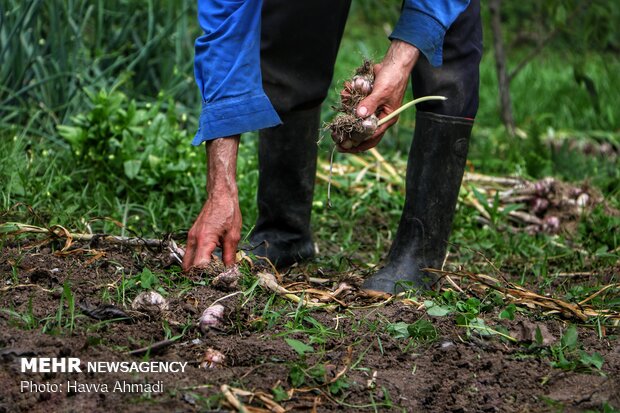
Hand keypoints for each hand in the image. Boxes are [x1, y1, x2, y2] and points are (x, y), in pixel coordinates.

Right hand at [183, 136, 241, 269]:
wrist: (220, 195)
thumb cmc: (228, 212)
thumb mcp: (233, 236)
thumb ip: (229, 256)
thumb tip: (229, 272)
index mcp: (204, 240)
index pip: (199, 267)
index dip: (206, 277)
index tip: (216, 282)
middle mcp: (193, 240)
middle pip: (188, 268)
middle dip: (197, 277)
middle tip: (211, 282)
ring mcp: (191, 237)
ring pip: (186, 262)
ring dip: (196, 270)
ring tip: (210, 274)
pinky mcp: (192, 236)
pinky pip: (190, 253)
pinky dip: (196, 261)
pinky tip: (209, 262)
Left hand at [338, 40, 419, 152]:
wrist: (394, 63)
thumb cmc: (393, 78)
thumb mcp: (382, 92)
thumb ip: (370, 103)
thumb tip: (359, 115)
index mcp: (387, 119)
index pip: (372, 137)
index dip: (358, 144)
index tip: (345, 148)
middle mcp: (379, 116)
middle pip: (362, 131)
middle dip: (349, 133)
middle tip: (335, 137)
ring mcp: (372, 108)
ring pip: (356, 116)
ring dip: (347, 111)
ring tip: (342, 100)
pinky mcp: (366, 99)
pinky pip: (354, 104)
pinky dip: (348, 99)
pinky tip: (345, 92)